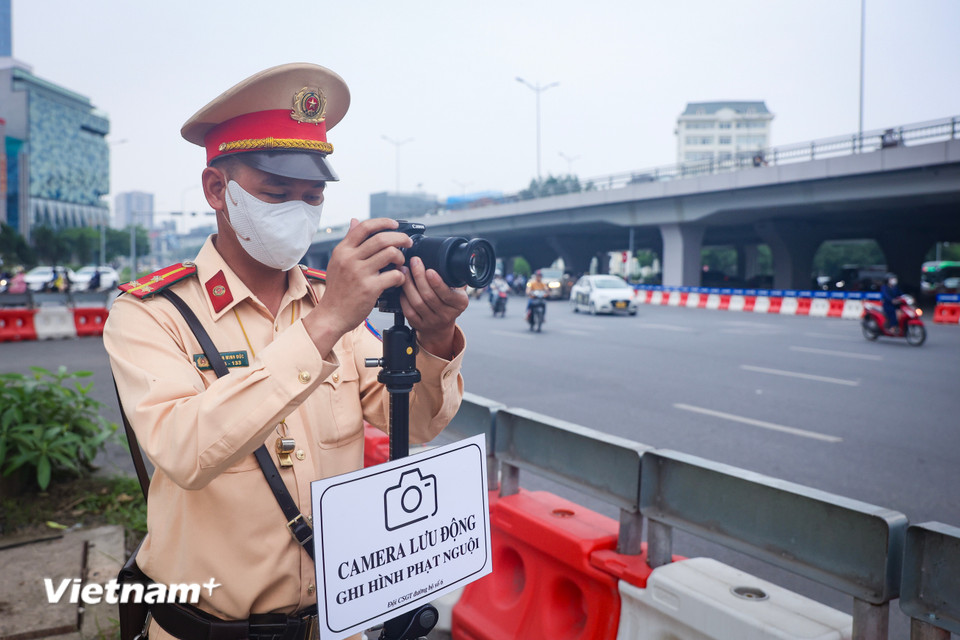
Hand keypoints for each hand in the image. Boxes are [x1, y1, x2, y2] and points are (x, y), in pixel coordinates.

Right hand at [304, 218, 412, 353]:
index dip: (383, 223)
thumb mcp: (337, 262)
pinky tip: (398, 279)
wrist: (332, 315)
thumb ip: (348, 242)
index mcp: (342, 250)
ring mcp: (360, 273)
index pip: (364, 227)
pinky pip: (394, 275)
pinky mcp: (370, 288)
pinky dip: (401, 276)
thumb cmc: (337, 290)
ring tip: (400, 263)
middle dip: (400, 238)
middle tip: (407, 243)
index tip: (395, 225)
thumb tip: (354, 221)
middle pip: (381, 238)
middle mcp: (350, 259)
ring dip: (401, 257)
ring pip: (390, 254)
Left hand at [399, 256, 468, 358]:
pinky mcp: (419, 325)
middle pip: (429, 296)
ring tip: (404, 270)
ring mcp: (432, 321)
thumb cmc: (448, 301)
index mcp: (459, 303)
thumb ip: (454, 277)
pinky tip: (402, 287)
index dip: (437, 283)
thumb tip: (449, 258)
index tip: (429, 270)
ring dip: (408, 284)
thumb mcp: (457, 290)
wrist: (441, 326)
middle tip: (414, 262)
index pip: (448, 294)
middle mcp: (447, 314)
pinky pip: (408, 311)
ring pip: (417, 302)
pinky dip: (403, 297)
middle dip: (419, 277)